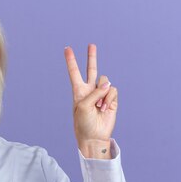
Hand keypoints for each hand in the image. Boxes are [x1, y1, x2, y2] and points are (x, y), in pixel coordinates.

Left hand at [64, 44, 117, 158]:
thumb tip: (108, 84)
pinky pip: (113, 91)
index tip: (67, 48)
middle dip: (91, 57)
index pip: (74, 73)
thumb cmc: (83, 123)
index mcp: (78, 91)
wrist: (94, 137)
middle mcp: (90, 90)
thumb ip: (95, 92)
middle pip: (91, 70)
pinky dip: (109, 99)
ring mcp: (101, 94)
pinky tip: (105, 109)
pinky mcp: (111, 99)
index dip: (71, 61)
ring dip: (102, 94)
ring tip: (98, 107)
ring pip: (105, 81)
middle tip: (91, 44)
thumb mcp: (83, 106)